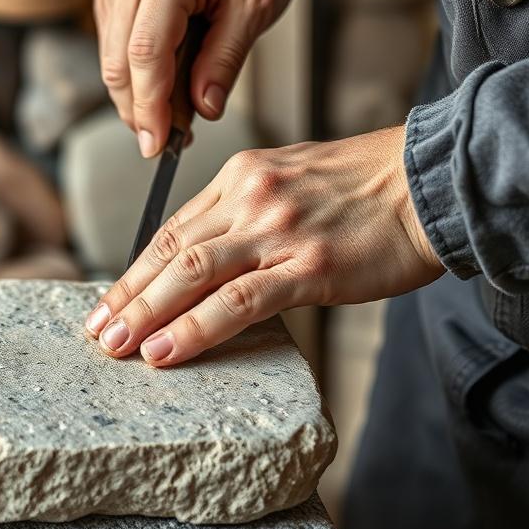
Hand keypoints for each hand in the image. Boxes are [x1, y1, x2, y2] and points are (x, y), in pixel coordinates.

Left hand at [83, 126, 444, 365]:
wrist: (432, 178)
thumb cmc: (366, 185)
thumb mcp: (292, 178)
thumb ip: (246, 210)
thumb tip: (209, 252)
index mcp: (241, 177)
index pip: (173, 229)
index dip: (135, 270)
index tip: (109, 300)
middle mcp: (250, 198)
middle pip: (171, 251)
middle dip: (128, 295)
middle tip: (96, 331)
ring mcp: (277, 231)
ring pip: (193, 273)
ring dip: (147, 314)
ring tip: (116, 347)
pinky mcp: (309, 266)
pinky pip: (239, 301)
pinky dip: (196, 327)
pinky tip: (167, 351)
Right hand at [94, 0, 300, 157]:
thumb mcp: (256, 10)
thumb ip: (225, 60)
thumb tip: (203, 109)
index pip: (146, 51)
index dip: (149, 105)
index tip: (159, 144)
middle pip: (119, 60)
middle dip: (140, 110)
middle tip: (168, 143)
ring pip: (110, 59)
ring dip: (136, 98)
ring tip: (173, 117)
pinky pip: (113, 48)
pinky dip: (133, 77)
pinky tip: (162, 87)